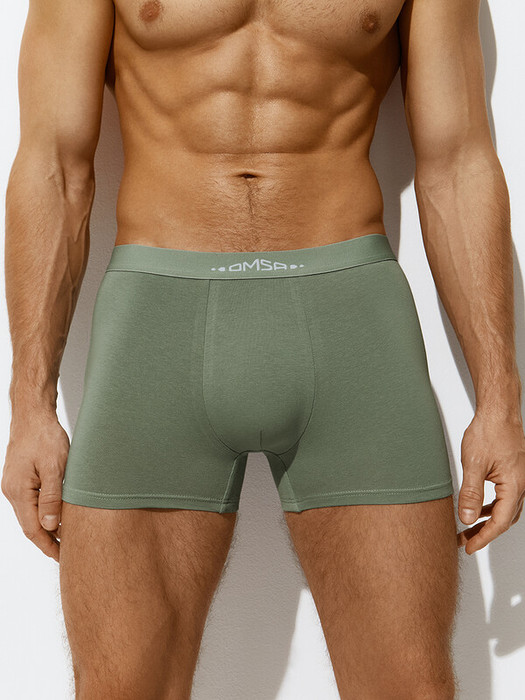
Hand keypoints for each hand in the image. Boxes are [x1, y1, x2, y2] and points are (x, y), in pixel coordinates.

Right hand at [1, 413, 69, 561]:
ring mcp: (15, 485)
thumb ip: (52, 498)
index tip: (62, 557)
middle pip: (30, 525)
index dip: (48, 546)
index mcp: (19, 491)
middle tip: (67, 552)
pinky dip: (44, 512)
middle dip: (48, 540)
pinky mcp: (21, 478)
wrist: (33, 415)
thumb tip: (51, 526)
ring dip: (47, 526)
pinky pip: (31, 502)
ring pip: (31, 514)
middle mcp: (13, 491)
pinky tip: (57, 514)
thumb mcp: (54, 467)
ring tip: (66, 537)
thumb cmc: (44, 435)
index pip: (33, 529)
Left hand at [457, 411, 524, 553]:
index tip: (470, 546)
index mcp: (515, 486)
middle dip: (485, 533)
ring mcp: (520, 479)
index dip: (484, 538)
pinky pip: (505, 497)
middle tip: (465, 541)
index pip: (500, 522)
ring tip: (469, 529)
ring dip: (488, 521)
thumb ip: (471, 493)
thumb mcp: (473, 464)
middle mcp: (522, 485)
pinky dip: (492, 507)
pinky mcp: (514, 474)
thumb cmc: (489, 431)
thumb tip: (467, 518)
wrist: (498, 412)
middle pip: (505, 519)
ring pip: (505, 509)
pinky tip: (479, 509)